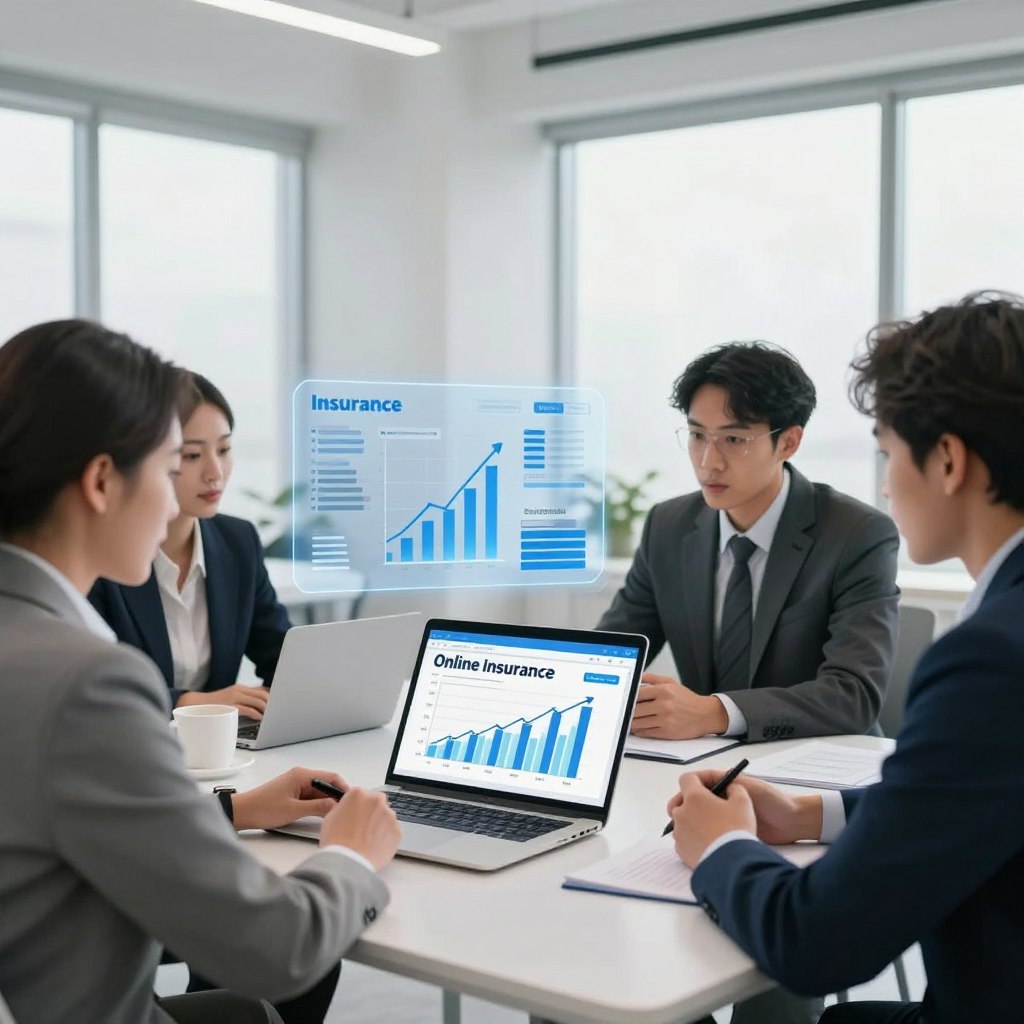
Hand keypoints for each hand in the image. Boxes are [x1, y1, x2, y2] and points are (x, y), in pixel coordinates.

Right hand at [177, 684, 270, 720]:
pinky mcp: (230, 706)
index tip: (279, 706)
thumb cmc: (214, 705)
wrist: (195, 704)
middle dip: (272, 704)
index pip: (262, 690)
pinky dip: (257, 714)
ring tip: (271, 717)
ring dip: (267, 709)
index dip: (272, 698)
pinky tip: (260, 718)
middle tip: (277, 713)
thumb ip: (243, 700)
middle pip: (263, 695)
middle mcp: (239, 690)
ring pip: (258, 701)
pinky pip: (248, 709)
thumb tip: (258, 706)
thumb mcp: (230, 699)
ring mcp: (234, 697)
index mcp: (240, 688)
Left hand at [231, 767, 347, 831]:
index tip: (351, 799)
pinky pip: (311, 797)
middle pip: (326, 784)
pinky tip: (320, 815)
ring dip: (326, 802)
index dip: (343, 788)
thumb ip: (317, 807)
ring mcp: (296, 785)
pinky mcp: (292, 793)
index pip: (331, 777)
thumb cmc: (262, 808)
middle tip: (345, 810)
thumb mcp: (293, 810)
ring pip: (319, 792)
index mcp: (301, 775)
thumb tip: (335, 806)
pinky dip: (317, 805)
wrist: (242, 813)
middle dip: (336, 797)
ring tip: (333, 815)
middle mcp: (300, 776)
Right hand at [320, 788, 400, 870]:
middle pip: (376, 803)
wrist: (349, 862)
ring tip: (367, 840)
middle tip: (362, 828)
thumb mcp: (330, 818)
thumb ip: (342, 808)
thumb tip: (347, 810)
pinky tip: (375, 846)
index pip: (360, 795)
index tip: (354, 816)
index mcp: (358, 794)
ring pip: (386, 817)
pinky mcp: (397, 831)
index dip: (356, 807)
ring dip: (379, 825)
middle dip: (371, 813)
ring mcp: (389, 815)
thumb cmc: (337, 841)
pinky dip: (386, 837)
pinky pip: (392, 831)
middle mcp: (376, 801)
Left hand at [631, 673, 728, 738]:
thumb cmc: (688, 699)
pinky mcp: (667, 732)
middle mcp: (664, 705)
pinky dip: (639, 730)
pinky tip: (640, 725)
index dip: (629, 697)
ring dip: (632, 722)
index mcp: (664, 690)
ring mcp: (665, 720)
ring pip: (638, 722)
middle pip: (635, 709)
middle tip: (625, 711)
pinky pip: (645, 732)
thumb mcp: (671, 683)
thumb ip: (652, 678)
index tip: (625, 699)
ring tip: (631, 719)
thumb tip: (637, 676)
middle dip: (628, 711)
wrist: (706, 715)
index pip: (637, 694)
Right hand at [668, 769, 822, 845]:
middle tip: (676, 816)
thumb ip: (730, 784)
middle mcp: (724, 798)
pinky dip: (701, 834)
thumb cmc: (775, 801)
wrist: (794, 823)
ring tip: (684, 830)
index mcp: (727, 784)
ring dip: (691, 821)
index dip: (688, 788)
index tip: (681, 798)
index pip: (700, 781)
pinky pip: (711, 830)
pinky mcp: (730, 830)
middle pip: (696, 799)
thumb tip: (703, 781)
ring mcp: (726, 815)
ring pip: (701, 816)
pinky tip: (697, 840)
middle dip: (685, 806)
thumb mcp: (751, 788)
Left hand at [668, 772, 755, 867]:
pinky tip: (709, 844)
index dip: (698, 779)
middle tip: (710, 809)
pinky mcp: (681, 850)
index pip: (687, 778)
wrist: (731, 864)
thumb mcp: (743, 802)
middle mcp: (681, 812)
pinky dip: (693, 839)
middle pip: (682, 801)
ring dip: (694, 821)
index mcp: (694, 797)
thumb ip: (735, 788)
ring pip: (682, 821)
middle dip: (693, 803)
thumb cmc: (737, 829)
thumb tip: (729, 787)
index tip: (709, 785)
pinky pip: (684, 839)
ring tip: (713, 830)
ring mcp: (679, 833)